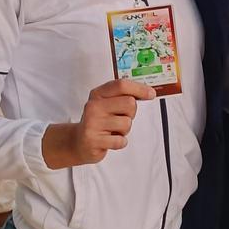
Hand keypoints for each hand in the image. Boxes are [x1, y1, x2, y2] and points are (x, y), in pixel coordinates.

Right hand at [42, 79, 156, 168]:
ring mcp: (93, 123)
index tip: (151, 93)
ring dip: (124, 130)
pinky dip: (119, 142)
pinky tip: (109, 140)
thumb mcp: (106, 104)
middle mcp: (93, 106)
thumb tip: (148, 92)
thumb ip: (122, 96)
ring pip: (127, 123)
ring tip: (112, 130)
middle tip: (120, 119)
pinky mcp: (94, 140)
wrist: (78, 142)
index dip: (139, 88)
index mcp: (98, 94)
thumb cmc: (98, 122)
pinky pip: (121, 141)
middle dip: (131, 113)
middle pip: (129, 103)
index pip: (121, 85)